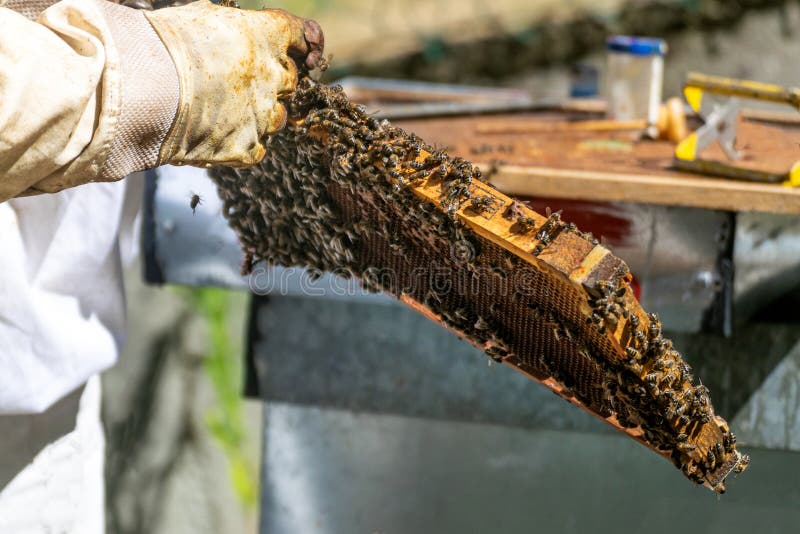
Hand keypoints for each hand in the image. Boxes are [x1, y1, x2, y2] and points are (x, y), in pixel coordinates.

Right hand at [144, 0, 323, 166]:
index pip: (304, 36)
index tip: (306, 51)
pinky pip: (256, 148)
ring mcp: (263, 114)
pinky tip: (217, 137)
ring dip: (259, 115)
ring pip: (277, 118)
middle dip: (272, 82)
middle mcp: (274, 75)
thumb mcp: (199, 16)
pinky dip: (242, 144)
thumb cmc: (163, 42)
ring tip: (223, 112)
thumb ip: (228, 26)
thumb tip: (226, 30)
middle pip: (290, 81)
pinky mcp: (247, 146)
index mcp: (266, 35)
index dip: (307, 44)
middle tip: (240, 83)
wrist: (145, 87)